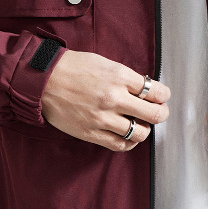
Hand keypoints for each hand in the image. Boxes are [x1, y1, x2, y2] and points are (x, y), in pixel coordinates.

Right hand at [40, 49, 169, 151]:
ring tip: (139, 123)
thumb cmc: (74, 67)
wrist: (44, 79)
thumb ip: (126, 77)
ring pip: (140, 133)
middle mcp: (114, 98)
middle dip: (161, 114)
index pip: (156, 92)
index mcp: (119, 77)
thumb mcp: (105, 62)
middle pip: (154, 115)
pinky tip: (128, 135)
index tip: (161, 97)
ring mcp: (102, 118)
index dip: (163, 96)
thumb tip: (145, 90)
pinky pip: (120, 145)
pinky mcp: (91, 133)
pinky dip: (129, 142)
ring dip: (144, 129)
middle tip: (158, 112)